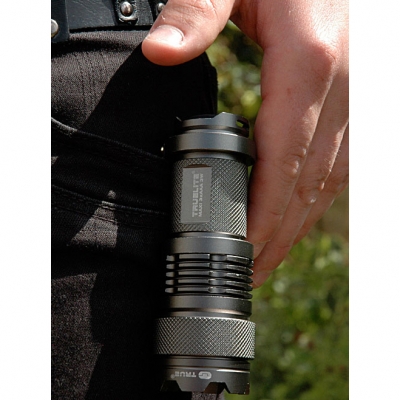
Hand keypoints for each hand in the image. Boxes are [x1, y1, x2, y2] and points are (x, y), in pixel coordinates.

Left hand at [142, 0, 348, 287]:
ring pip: (329, 177)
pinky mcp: (352, 100)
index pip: (285, 157)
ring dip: (299, 222)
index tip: (245, 247)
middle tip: (252, 269)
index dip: (266, 210)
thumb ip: (196, 12)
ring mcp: (354, 95)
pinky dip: (314, 196)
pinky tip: (295, 215)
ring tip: (270, 256)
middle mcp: (342, 85)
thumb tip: (161, 52)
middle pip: (308, 180)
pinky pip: (339, 160)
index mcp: (308, 60)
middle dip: (280, 231)